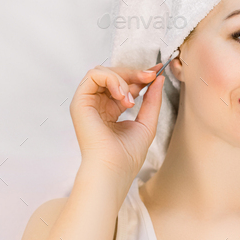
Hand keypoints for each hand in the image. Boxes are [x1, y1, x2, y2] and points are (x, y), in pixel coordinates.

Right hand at [69, 64, 164, 180]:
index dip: (140, 74)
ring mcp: (88, 102)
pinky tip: (123, 96)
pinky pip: (94, 75)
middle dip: (134, 72)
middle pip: (114, 74)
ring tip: (132, 99)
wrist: (115, 168)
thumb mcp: (147, 121)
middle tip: (150, 77)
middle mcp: (98, 104)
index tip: (157, 71)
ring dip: (123, 78)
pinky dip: (112, 79)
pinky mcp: (80, 102)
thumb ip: (152, 99)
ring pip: (103, 71)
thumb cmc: (128, 154)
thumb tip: (159, 78)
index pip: (124, 84)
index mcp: (111, 109)